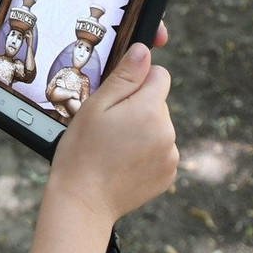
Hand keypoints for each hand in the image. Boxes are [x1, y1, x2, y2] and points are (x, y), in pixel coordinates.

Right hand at [48, 43, 178, 224]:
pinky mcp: (169, 175)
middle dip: (137, 107)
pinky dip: (145, 152)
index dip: (137, 80)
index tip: (118, 96)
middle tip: (108, 126)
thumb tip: (144, 51)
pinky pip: (160, 150)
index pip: (159, 75)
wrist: (83, 200)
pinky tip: (122, 162)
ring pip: (159, 127)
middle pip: (158, 102)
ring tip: (113, 147)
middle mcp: (168, 131)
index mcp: (149, 110)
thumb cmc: (82, 151)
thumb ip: (124, 77)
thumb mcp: (96, 106)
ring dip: (141, 130)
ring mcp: (170, 155)